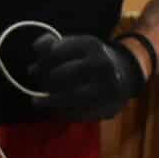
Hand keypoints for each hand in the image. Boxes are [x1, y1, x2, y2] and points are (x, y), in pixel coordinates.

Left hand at [31, 34, 146, 120]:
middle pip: (59, 74)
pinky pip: (79, 112)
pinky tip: (54, 110)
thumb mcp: (77, 46)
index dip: (40, 63)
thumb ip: (54, 44)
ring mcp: (105, 86)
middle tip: (37, 86)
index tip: (32, 70)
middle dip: (43, 81)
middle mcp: (100, 63)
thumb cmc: (93, 59)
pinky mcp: (108, 106)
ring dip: (49, 100)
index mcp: (90, 45)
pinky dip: (62, 112)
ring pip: (68, 96)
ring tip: (36, 101)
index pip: (55, 53)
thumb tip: (36, 48)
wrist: (126, 74)